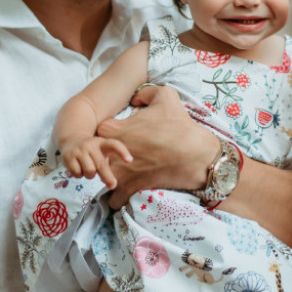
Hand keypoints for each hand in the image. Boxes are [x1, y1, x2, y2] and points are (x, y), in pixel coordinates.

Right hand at [61, 136, 131, 188]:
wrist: (71, 140)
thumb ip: (107, 162)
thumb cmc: (92, 150)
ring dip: (90, 175)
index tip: (129, 160)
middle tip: (112, 185)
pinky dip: (79, 175)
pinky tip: (78, 167)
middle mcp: (91, 145)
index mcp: (102, 143)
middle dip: (108, 177)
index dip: (122, 152)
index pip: (114, 145)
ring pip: (89, 171)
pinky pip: (77, 173)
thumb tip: (111, 183)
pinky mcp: (68, 157)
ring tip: (88, 169)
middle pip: (101, 164)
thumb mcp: (102, 150)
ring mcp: (79, 150)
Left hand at [97, 85, 214, 207]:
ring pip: (101, 178)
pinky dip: (117, 198)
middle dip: (104, 157)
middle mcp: (112, 152)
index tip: (122, 136)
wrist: (195, 154)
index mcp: (115, 130)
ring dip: (108, 178)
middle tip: (119, 156)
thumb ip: (146, 92)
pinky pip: (113, 198)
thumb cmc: (180, 126)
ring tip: (119, 176)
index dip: (109, 134)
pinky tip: (125, 192)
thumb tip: (136, 98)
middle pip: (96, 156)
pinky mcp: (130, 188)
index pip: (99, 131)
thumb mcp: (166, 96)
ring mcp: (119, 172)